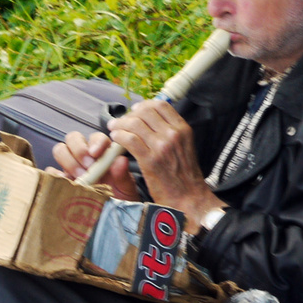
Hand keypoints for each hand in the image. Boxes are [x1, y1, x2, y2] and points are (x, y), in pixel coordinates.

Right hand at [49, 130, 139, 200]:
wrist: (111, 218)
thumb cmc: (120, 200)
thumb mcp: (126, 189)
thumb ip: (123, 175)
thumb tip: (120, 161)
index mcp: (103, 153)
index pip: (96, 138)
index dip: (95, 142)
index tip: (97, 154)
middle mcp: (85, 157)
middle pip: (73, 138)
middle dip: (78, 150)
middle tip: (88, 167)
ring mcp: (71, 167)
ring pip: (60, 150)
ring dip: (68, 162)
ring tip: (80, 178)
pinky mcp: (61, 180)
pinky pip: (51, 171)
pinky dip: (55, 176)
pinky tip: (68, 186)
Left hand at [104, 99, 226, 220]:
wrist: (188, 197)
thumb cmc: (184, 175)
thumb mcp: (185, 146)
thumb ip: (171, 132)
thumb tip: (152, 121)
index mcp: (183, 129)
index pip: (160, 105)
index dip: (144, 105)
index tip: (135, 111)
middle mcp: (173, 134)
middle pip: (145, 112)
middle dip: (129, 115)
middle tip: (121, 121)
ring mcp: (161, 146)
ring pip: (135, 124)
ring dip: (120, 124)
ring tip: (114, 129)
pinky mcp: (150, 160)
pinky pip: (129, 140)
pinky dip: (119, 136)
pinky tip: (115, 139)